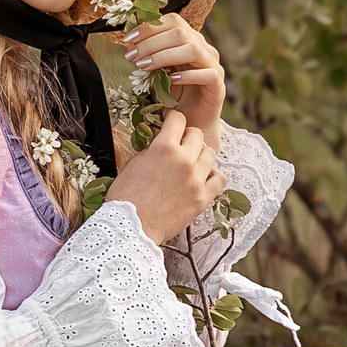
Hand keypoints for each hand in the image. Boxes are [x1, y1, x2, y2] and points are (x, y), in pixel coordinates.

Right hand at [104, 109, 224, 243]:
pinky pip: (219, 178)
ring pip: (210, 153)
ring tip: (190, 163)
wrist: (132, 227)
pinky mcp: (203, 198)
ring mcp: (196, 179)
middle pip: (197, 134)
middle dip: (187, 137)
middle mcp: (184, 160)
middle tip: (179, 146)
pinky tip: (202, 178)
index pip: (178, 119)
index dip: (172, 119)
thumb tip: (164, 141)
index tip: (171, 123)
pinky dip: (212, 175)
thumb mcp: (134, 163)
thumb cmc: (127, 196)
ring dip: (200, 155)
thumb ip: (153, 149)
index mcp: (164, 148)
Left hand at [123, 13, 224, 148]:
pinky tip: (171, 80)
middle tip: (131, 56)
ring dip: (165, 56)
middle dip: (151, 43)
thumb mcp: (157, 71)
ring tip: (144, 66)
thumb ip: (149, 56)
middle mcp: (204, 49)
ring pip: (194, 50)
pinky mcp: (218, 86)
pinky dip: (188, 76)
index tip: (128, 40)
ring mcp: (213, 66)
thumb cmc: (172, 96)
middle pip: (180, 33)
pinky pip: (208, 74)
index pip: (173, 21)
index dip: (150, 27)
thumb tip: (129, 44)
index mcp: (190, 39)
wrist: (190, 123)